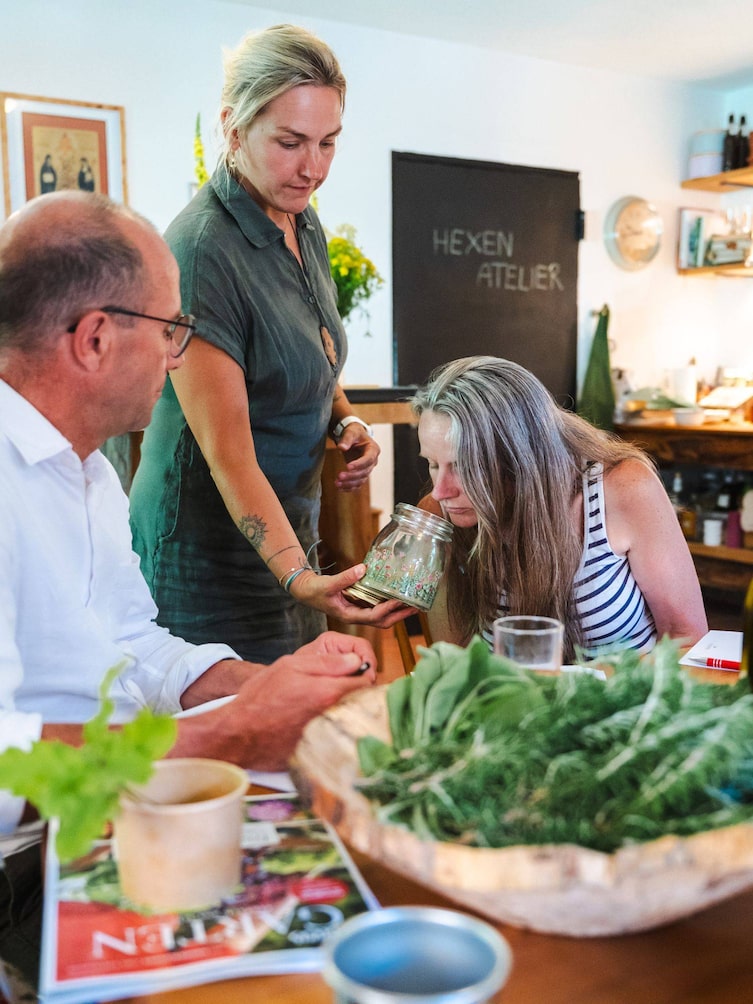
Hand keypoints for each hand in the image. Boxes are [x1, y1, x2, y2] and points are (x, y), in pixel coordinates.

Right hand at [172, 632, 377, 770]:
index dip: (361, 675)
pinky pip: (340, 739)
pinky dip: (336, 732)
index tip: (352, 674)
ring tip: (329, 707)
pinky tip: (321, 726)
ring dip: (349, 713)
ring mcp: (329, 736)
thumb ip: (327, 662)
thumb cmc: (261, 697)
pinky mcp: (321, 752)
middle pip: (363, 703)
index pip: (367, 681)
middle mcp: (333, 716)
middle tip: (341, 690)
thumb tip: (356, 660)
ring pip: (353, 721)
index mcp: (329, 692)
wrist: (238, 734)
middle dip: (358, 694)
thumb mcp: (290, 666)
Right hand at [291, 564, 413, 627]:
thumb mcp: (328, 584)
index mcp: (350, 615)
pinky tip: (397, 597)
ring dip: (397, 612)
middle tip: (417, 607)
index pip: (374, 616)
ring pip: (382, 617)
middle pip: (383, 622)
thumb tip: (364, 568)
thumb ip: (345, 578)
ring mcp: (358, 612)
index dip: (389, 609)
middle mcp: (356, 617)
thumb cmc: (315, 591)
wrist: (306, 592)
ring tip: (413, 604)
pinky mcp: (358, 606)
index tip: (401, 601)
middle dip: (400, 616)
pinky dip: (389, 605)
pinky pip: (377, 609)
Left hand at [334, 428, 379, 491]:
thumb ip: (346, 439)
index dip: (359, 464)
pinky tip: (339, 488)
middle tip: (339, 476)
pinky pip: (357, 484)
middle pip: (364, 472)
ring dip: (349, 483)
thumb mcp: (351, 432)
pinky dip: (349, 487)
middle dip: (352, 476)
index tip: (347, 467)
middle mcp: (373, 461)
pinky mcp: (361, 474)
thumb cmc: (354, 433)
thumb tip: (341, 448)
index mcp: (373, 449)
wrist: (354, 437)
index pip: (368, 459)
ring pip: (361, 480)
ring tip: (337, 483)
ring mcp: (367, 469)